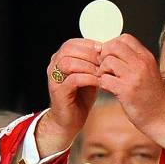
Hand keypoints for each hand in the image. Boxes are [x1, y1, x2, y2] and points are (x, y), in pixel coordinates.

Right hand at [37, 39, 101, 157]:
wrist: (70, 120)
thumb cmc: (80, 97)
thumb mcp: (89, 75)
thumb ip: (94, 63)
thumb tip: (110, 50)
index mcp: (61, 59)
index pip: (72, 43)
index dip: (89, 44)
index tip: (105, 50)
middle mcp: (54, 66)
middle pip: (69, 49)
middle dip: (90, 53)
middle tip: (105, 60)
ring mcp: (54, 78)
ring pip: (69, 62)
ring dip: (88, 65)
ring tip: (102, 71)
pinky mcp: (58, 91)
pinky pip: (73, 79)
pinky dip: (88, 78)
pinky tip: (99, 82)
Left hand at [98, 34, 164, 153]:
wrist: (162, 117)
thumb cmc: (153, 98)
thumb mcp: (148, 72)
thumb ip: (134, 61)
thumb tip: (112, 52)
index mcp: (147, 57)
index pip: (124, 38)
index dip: (113, 46)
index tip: (112, 58)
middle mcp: (141, 63)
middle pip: (113, 46)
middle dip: (105, 56)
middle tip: (106, 69)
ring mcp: (134, 76)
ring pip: (107, 61)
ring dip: (103, 71)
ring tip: (108, 80)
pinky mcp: (126, 91)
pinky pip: (105, 79)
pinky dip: (103, 84)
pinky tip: (109, 89)